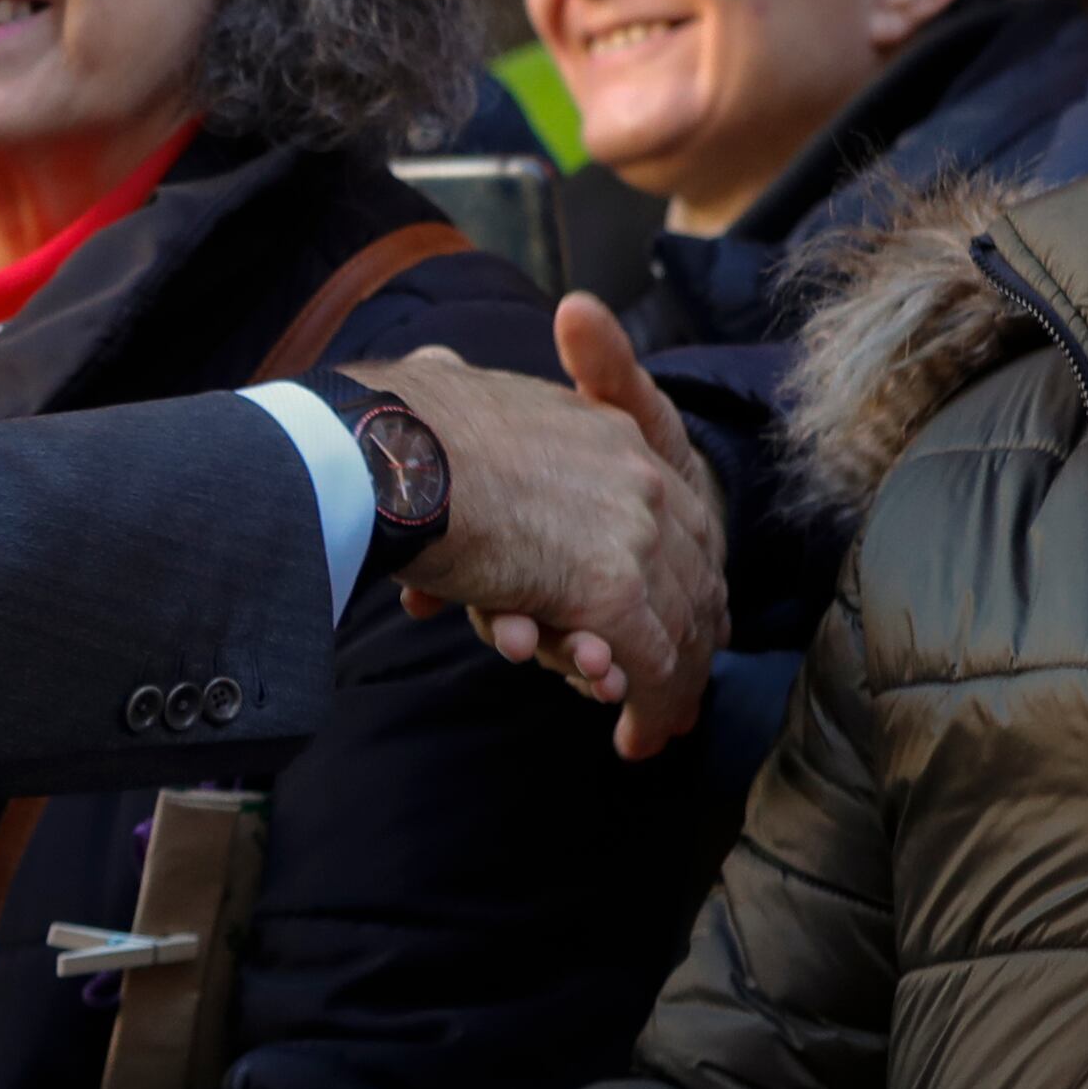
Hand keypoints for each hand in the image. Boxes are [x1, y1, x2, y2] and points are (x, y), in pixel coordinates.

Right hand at [366, 294, 725, 760]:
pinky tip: (639, 737)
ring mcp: (633, 535)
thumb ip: (483, 389)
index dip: (680, 577)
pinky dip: (647, 707)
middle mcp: (642, 482)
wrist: (397, 441)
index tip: (674, 622)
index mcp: (616, 433)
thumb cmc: (412, 421)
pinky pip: (649, 663)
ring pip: (674, 628)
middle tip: (671, 702)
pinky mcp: (611, 589)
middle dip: (681, 646)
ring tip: (652, 726)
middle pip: (690, 579)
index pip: (680, 516)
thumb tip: (481, 351)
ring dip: (660, 685)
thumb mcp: (461, 387)